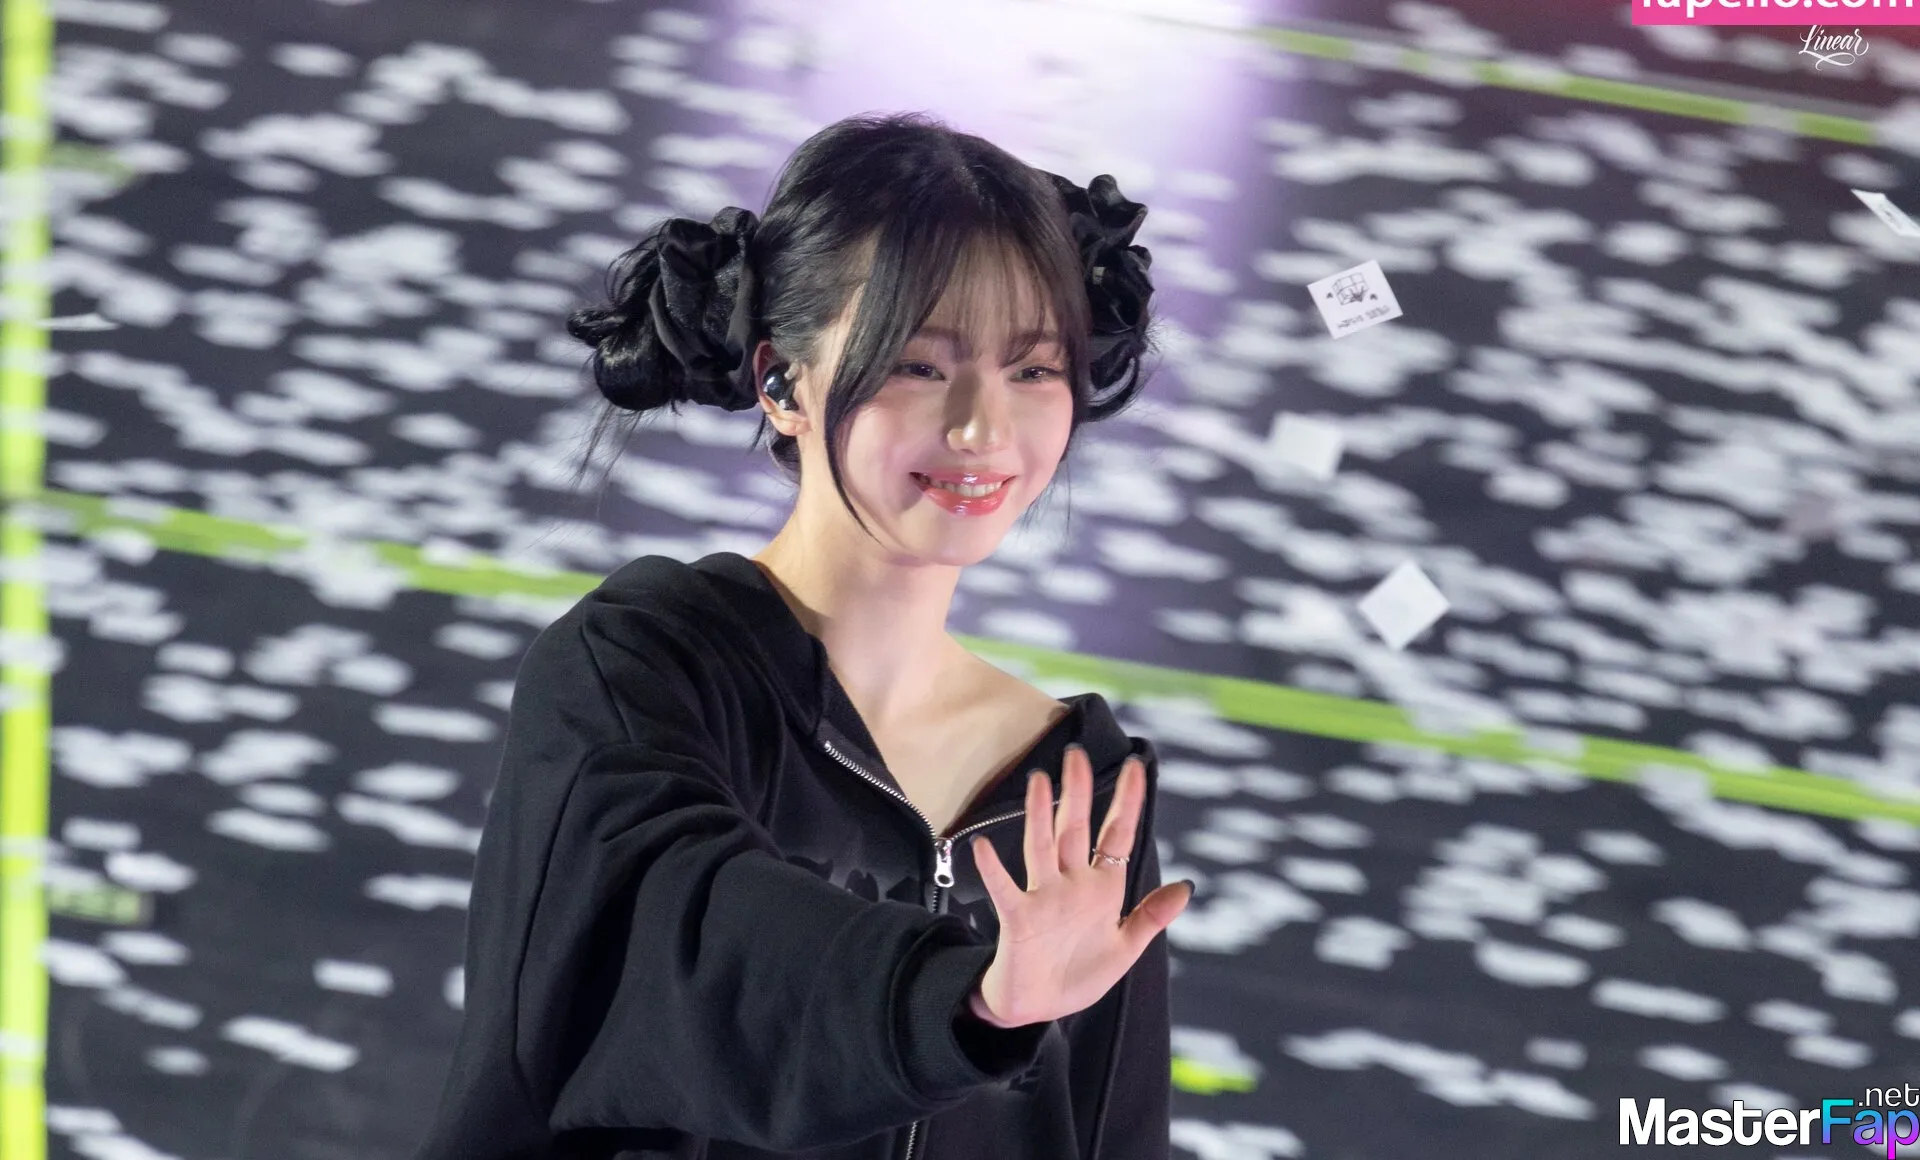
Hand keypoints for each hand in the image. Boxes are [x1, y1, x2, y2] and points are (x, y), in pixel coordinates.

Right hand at [966, 746, 1192, 1028]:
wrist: (1038, 1008)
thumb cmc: (1078, 975)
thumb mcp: (1125, 948)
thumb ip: (1151, 917)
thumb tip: (1186, 886)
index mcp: (1101, 888)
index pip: (1117, 835)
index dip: (1128, 802)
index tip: (1137, 767)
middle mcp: (1070, 883)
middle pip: (1074, 829)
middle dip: (1078, 792)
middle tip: (1076, 754)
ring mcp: (1042, 897)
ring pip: (1042, 847)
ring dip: (1038, 815)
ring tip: (1038, 780)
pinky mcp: (1018, 919)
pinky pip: (1005, 890)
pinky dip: (994, 870)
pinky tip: (984, 846)